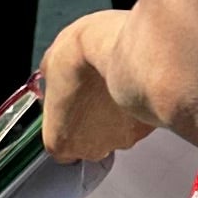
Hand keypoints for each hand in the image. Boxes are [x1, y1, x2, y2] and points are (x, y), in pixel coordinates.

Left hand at [40, 10, 154, 162]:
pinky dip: (137, 107)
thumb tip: (59, 82)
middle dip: (94, 122)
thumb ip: (53, 86)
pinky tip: (132, 86)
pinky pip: (140, 120)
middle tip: (94, 94)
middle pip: (92, 144)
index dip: (67, 127)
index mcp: (60, 140)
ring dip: (116, 115)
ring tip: (115, 85)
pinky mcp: (147, 129)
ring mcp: (122, 141)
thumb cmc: (81, 56)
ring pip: (118, 132)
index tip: (71, 111)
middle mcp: (92, 149)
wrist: (123, 48)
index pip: (61, 148)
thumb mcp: (50, 65)